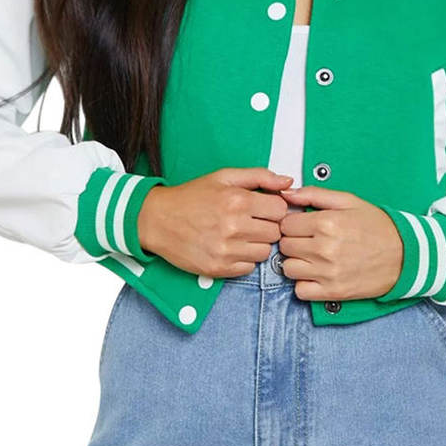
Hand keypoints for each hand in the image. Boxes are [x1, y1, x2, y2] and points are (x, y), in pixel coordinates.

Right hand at [137, 167, 292, 277]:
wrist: (157, 219)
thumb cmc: (191, 197)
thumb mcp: (224, 177)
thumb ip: (259, 177)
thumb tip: (288, 182)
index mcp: (238, 200)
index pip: (280, 210)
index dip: (273, 209)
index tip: (262, 209)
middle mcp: (234, 226)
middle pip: (275, 233)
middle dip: (266, 226)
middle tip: (249, 222)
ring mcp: (226, 250)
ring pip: (264, 252)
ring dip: (256, 244)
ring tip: (239, 235)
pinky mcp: (218, 268)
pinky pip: (248, 268)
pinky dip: (243, 259)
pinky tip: (230, 247)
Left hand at [277, 186, 402, 300]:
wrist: (406, 256)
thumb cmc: (379, 227)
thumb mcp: (349, 201)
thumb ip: (315, 194)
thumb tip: (286, 193)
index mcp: (326, 223)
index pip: (285, 224)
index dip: (293, 223)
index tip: (303, 226)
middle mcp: (324, 249)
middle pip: (285, 246)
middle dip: (294, 241)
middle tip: (309, 240)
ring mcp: (327, 272)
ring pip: (288, 268)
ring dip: (297, 262)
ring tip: (312, 257)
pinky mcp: (333, 292)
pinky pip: (300, 291)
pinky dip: (304, 284)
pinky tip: (316, 274)